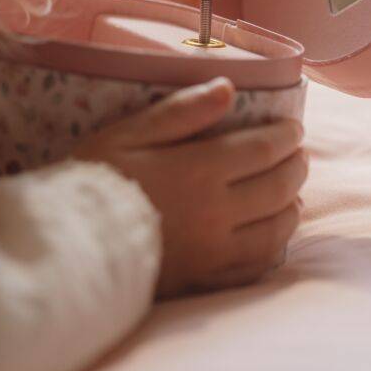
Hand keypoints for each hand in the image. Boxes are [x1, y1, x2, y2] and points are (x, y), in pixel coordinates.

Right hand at [72, 77, 307, 298]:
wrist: (70, 247)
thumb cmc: (95, 180)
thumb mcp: (129, 133)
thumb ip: (182, 111)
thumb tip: (228, 89)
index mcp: (200, 170)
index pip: (263, 150)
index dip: (285, 136)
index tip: (293, 128)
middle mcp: (218, 212)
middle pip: (278, 188)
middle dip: (295, 167)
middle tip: (299, 155)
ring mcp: (215, 251)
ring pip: (275, 230)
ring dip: (292, 206)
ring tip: (293, 193)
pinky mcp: (205, 281)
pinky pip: (254, 267)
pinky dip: (273, 248)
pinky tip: (272, 237)